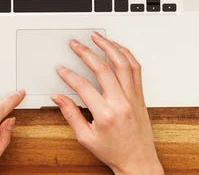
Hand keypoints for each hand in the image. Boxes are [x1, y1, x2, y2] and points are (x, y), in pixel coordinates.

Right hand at [52, 33, 163, 174]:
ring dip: (109, 47)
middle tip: (75, 44)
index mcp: (105, 115)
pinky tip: (117, 48)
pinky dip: (126, 55)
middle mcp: (121, 103)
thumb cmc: (114, 152)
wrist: (138, 162)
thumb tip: (58, 98)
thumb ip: (71, 114)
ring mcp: (133, 97)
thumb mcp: (86, 137)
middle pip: (103, 69)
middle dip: (86, 52)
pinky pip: (136, 69)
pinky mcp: (140, 95)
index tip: (61, 68)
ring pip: (123, 64)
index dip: (68, 75)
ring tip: (97, 37)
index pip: (83, 86)